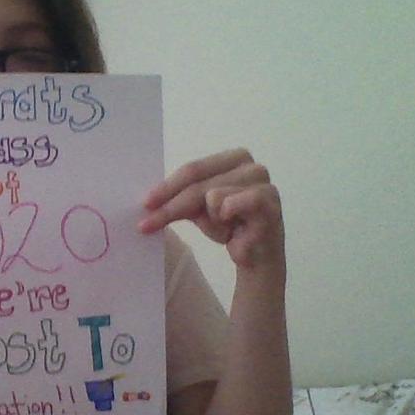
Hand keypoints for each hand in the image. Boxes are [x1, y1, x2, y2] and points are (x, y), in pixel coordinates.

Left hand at [138, 148, 283, 269]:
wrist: (256, 256)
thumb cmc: (229, 227)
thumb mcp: (198, 208)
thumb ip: (180, 197)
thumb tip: (149, 201)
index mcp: (233, 158)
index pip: (192, 169)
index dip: (167, 187)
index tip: (145, 204)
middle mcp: (250, 165)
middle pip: (198, 183)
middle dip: (171, 206)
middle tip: (146, 225)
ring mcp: (263, 181)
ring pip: (212, 196)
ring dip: (211, 220)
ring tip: (226, 228)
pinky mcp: (269, 201)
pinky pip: (231, 204)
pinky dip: (226, 217)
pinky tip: (234, 231)